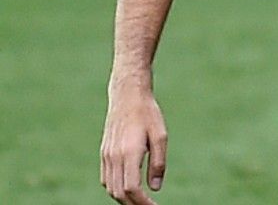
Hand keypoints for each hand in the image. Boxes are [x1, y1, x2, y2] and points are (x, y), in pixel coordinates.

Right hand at [101, 84, 167, 203]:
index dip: (142, 203)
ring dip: (124, 199)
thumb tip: (155, 188)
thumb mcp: (160, 136)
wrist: (127, 96)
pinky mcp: (104, 153)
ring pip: (110, 188)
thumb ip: (158, 163)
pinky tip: (128, 189)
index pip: (131, 188)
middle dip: (133, 204)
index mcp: (129, 153)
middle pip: (119, 193)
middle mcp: (114, 157)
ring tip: (141, 201)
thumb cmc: (148, 114)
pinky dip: (116, 189)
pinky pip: (106, 179)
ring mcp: (106, 156)